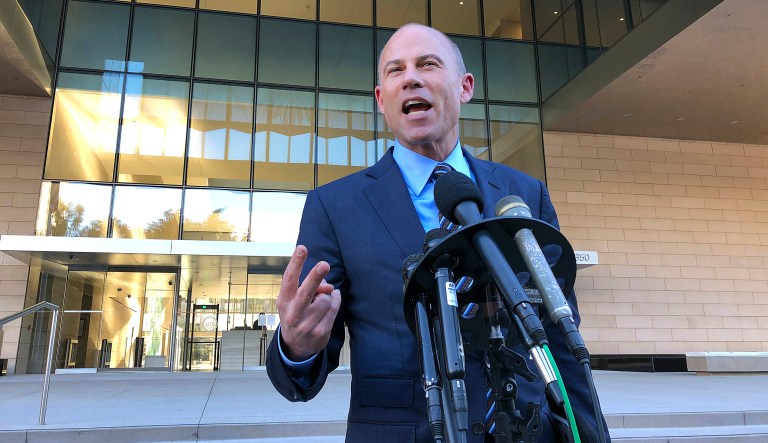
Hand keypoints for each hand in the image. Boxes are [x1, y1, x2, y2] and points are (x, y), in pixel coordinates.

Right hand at [277, 245, 341, 360]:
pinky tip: (332, 300)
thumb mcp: (294, 301)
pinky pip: (334, 309)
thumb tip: (328, 286)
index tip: (302, 248)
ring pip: (325, 299)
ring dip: (327, 296)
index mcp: (284, 301)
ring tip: (321, 301)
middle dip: (315, 277)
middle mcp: (293, 313)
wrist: (296, 347)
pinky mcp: (320, 332)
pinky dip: (336, 301)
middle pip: (306, 291)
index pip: (289, 279)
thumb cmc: (296, 314)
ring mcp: (306, 325)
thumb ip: (307, 287)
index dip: (296, 262)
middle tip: (325, 264)